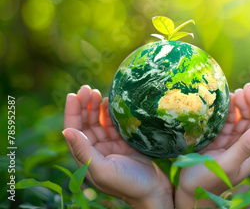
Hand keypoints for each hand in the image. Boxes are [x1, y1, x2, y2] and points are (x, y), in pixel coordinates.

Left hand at [63, 85, 173, 208]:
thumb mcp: (103, 169)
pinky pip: (114, 124)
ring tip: (97, 92)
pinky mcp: (125, 142)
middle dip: (84, 105)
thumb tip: (66, 131)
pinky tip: (111, 102)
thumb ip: (85, 151)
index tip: (74, 95)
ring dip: (96, 107)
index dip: (72, 112)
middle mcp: (96, 150)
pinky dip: (111, 112)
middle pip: (85, 123)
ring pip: (99, 122)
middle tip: (87, 89)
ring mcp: (110, 146)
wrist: (154, 190)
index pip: (74, 130)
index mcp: (86, 158)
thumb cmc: (128, 183)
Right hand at [175, 83, 249, 208]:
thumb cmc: (207, 181)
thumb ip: (245, 146)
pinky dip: (222, 112)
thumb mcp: (227, 164)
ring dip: (234, 105)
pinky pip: (224, 122)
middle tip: (236, 90)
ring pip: (237, 118)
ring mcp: (231, 143)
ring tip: (227, 94)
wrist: (187, 194)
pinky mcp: (218, 141)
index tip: (247, 88)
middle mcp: (245, 146)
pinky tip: (217, 104)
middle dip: (246, 102)